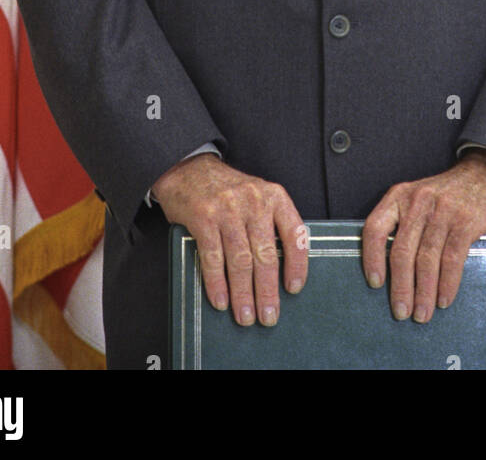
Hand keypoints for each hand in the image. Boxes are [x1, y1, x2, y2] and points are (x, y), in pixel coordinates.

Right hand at [151, 154, 307, 326]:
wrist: (188, 169)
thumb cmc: (228, 191)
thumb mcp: (257, 196)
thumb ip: (269, 224)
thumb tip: (279, 273)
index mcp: (274, 196)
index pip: (295, 233)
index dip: (297, 264)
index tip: (294, 288)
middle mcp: (254, 200)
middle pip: (265, 255)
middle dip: (267, 291)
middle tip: (268, 316)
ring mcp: (227, 208)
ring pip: (240, 260)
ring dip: (243, 294)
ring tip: (245, 316)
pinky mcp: (203, 217)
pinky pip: (213, 257)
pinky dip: (217, 283)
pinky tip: (221, 300)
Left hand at [361, 149, 485, 323]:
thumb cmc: (451, 193)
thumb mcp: (421, 198)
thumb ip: (407, 224)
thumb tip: (395, 271)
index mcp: (400, 196)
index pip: (375, 228)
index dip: (371, 258)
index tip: (375, 283)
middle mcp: (418, 202)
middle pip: (401, 251)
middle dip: (400, 288)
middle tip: (402, 312)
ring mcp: (442, 211)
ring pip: (426, 259)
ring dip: (424, 292)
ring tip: (423, 313)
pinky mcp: (466, 220)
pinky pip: (452, 258)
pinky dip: (447, 283)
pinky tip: (444, 299)